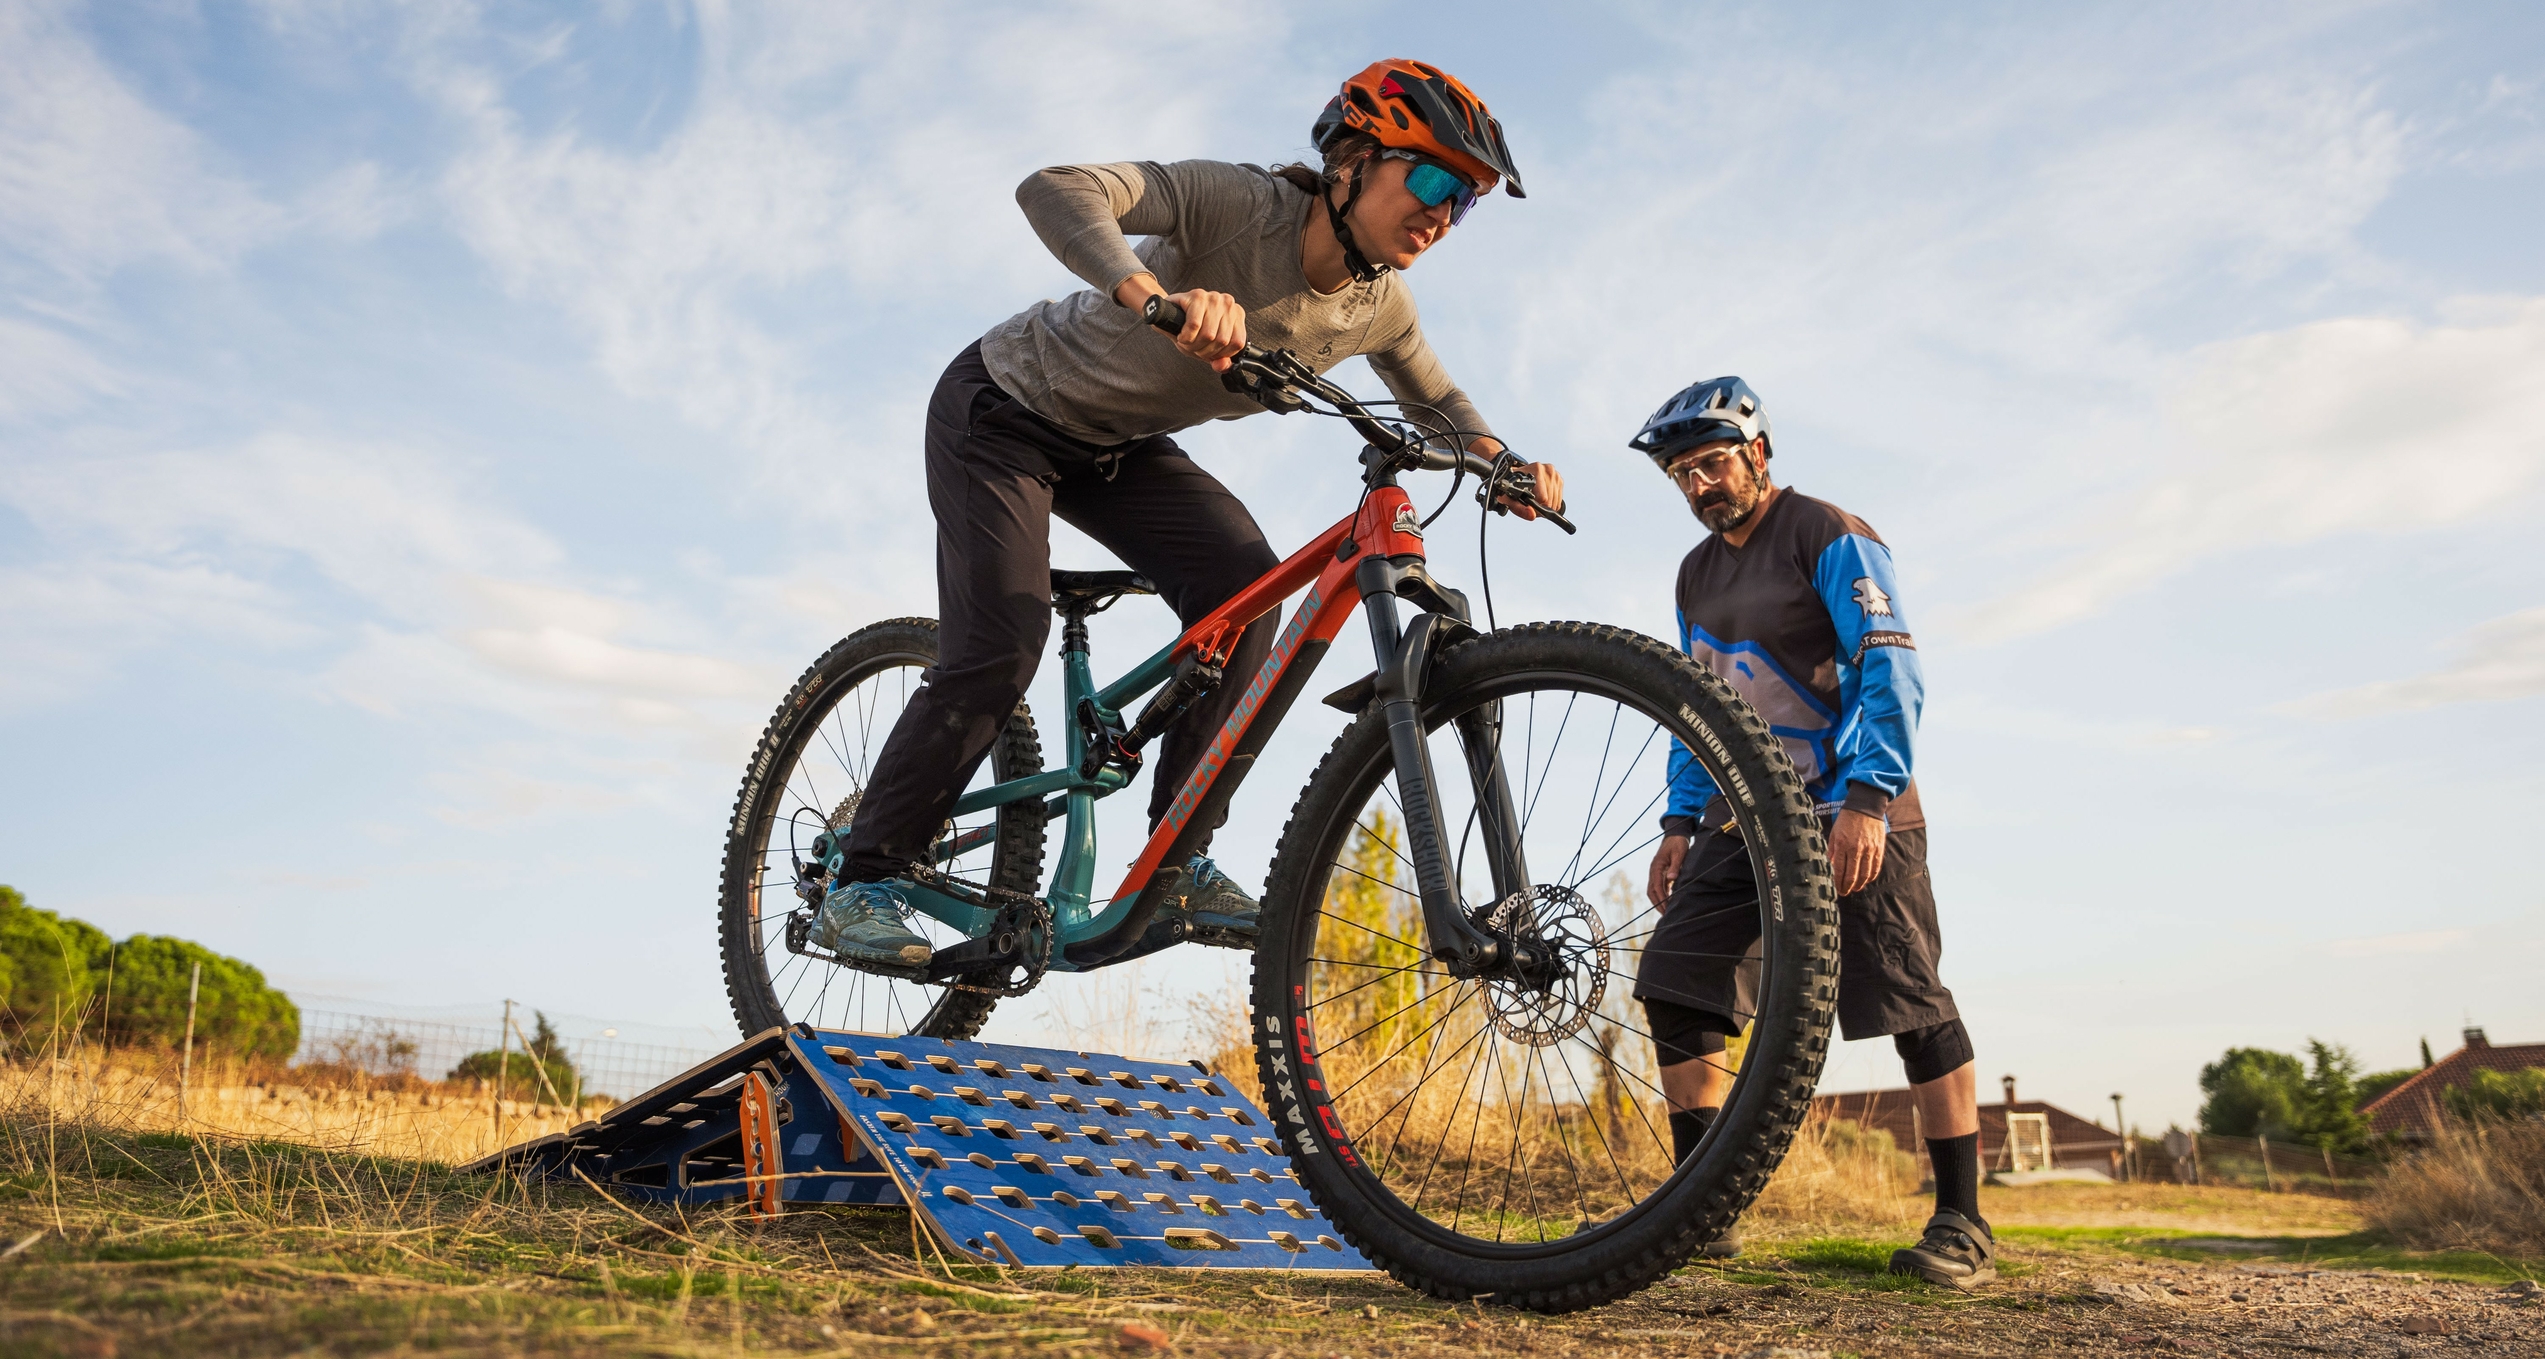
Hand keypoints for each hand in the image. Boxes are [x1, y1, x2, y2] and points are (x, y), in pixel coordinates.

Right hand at [1116, 273, 1246, 371]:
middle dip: (1203, 350)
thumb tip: (1222, 365)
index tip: (1208, 353)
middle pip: (1221, 340)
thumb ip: (1219, 360)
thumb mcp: (1207, 348)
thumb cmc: (1189, 328)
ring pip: (1208, 334)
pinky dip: (1186, 336)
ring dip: (1193, 344)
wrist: (1166, 313)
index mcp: (1237, 315)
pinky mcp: (1197, 296)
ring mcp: (1213, 298)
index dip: (1220, 354)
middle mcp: (1228, 304)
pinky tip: (1182, 335)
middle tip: (1193, 346)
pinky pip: (1194, 325)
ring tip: (1187, 341)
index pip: (1237, 343)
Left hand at [1474, 440, 1564, 519]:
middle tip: (1531, 502)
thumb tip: (1532, 515)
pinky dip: (1551, 502)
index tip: (1528, 504)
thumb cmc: (1512, 487)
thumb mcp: (1509, 498)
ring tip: (1535, 499)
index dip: (1536, 506)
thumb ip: (1519, 508)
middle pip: (1549, 500)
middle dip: (1541, 506)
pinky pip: (1559, 500)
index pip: (1543, 497)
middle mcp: (1547, 469)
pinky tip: (1542, 497)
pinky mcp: (1559, 479)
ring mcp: (1555, 473)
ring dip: (1546, 505)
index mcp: (1536, 470)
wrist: (1516, 477)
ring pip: (1555, 501)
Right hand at [1647, 834, 1689, 908]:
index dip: (1661, 898)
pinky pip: (1658, 887)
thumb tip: (1671, 878)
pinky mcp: (1660, 873)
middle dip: (1657, 903)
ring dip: (1658, 901)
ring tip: (1666, 911)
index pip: (1656, 886)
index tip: (1666, 907)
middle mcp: (1654, 870)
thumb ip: (1676, 866)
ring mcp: (1656, 872)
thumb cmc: (1678, 844)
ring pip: (1653, 890)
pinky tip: (1669, 901)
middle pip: (1651, 891)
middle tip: (1665, 914)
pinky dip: (1662, 895)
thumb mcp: (1679, 853)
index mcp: (1656, 866)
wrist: (1675, 835)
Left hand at [1829, 809, 1886, 895]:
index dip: (1838, 882)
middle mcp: (1856, 849)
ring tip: (1855, 889)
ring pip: (1865, 874)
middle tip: (1844, 893)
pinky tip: (1867, 880)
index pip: (1839, 870)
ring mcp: (1869, 849)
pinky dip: (1871, 876)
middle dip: (1847, 887)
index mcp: (1842, 845)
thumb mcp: (1834, 832)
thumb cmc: (1847, 819)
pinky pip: (1876, 867)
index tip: (1837, 889)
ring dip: (1859, 884)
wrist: (1865, 806)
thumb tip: (1830, 864)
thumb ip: (1831, 849)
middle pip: (1852, 875)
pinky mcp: (1878, 848)